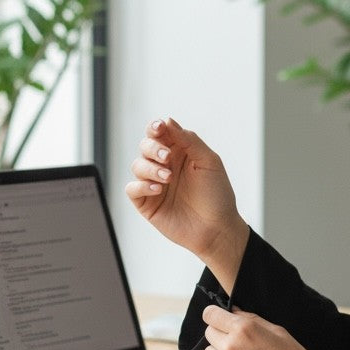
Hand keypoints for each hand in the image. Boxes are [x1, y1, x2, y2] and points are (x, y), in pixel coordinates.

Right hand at [126, 117, 248, 283]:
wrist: (217, 229)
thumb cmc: (217, 195)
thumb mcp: (209, 162)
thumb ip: (189, 140)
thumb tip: (168, 121)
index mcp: (180, 152)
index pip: (160, 133)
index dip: (156, 128)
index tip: (159, 128)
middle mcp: (165, 166)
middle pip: (145, 146)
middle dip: (153, 148)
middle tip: (166, 157)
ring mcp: (154, 184)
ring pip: (137, 165)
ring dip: (150, 168)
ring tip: (167, 178)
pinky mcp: (147, 203)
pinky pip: (132, 188)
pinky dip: (141, 185)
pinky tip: (157, 189)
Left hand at [201, 305, 318, 349]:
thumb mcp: (277, 331)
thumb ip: (251, 319)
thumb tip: (233, 312)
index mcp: (244, 329)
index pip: (210, 314)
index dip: (215, 315)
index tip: (219, 319)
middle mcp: (231, 346)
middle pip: (209, 333)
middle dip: (220, 334)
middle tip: (237, 342)